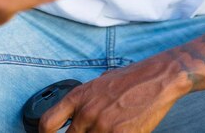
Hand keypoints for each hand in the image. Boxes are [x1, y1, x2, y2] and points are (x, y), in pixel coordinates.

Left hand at [40, 54, 190, 132]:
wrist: (156, 78)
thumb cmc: (130, 79)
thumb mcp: (99, 84)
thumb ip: (84, 102)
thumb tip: (76, 118)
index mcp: (78, 96)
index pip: (47, 123)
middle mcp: (87, 112)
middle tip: (89, 132)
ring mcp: (103, 127)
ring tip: (108, 128)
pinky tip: (120, 131)